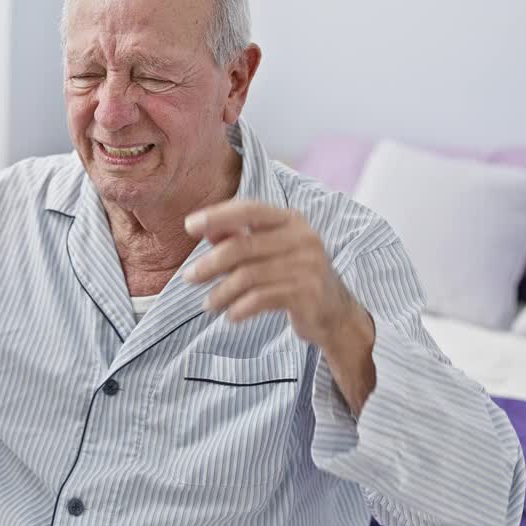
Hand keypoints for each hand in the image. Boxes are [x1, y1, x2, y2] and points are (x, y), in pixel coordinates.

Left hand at [182, 200, 362, 347]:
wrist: (336, 313)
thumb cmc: (295, 277)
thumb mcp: (270, 252)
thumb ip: (240, 238)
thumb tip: (205, 230)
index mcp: (291, 220)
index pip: (249, 209)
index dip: (217, 215)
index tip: (189, 226)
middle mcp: (303, 237)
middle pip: (243, 245)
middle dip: (210, 263)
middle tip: (188, 278)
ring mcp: (307, 265)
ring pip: (248, 276)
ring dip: (221, 292)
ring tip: (208, 305)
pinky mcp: (307, 293)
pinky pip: (260, 298)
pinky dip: (240, 308)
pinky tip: (231, 316)